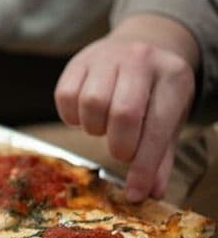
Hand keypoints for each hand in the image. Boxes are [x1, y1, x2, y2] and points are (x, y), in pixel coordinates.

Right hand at [55, 14, 199, 201]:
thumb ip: (160, 156)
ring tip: (103, 128)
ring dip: (93, 128)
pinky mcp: (78, 61)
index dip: (143, 166)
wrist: (141, 44)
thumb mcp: (169, 118)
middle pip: (122, 113)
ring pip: (90, 103)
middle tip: (120, 151)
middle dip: (119, 145)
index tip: (134, 193)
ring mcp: (107, 57)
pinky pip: (65, 96)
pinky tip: (84, 117)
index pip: (156, 128)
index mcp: (173, 78)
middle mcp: (141, 60)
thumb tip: (149, 193)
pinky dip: (71, 116)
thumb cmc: (156, 92)